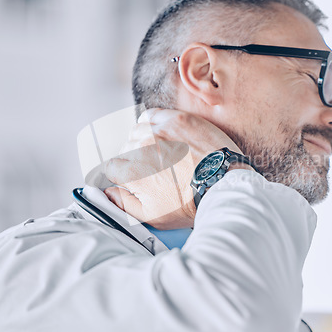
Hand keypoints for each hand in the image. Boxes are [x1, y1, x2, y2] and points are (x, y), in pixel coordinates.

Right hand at [104, 108, 242, 229]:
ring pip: (137, 130)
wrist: (224, 187)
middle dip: (136, 159)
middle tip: (156, 169)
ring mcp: (161, 130)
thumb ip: (123, 204)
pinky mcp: (178, 119)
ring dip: (144, 140)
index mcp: (133, 171)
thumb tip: (107, 193)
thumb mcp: (152, 216)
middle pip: (125, 148)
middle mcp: (142, 146)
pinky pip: (153, 115)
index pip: (112, 167)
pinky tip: (164, 135)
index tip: (137, 178)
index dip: (123, 175)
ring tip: (161, 153)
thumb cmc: (190, 204)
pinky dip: (154, 123)